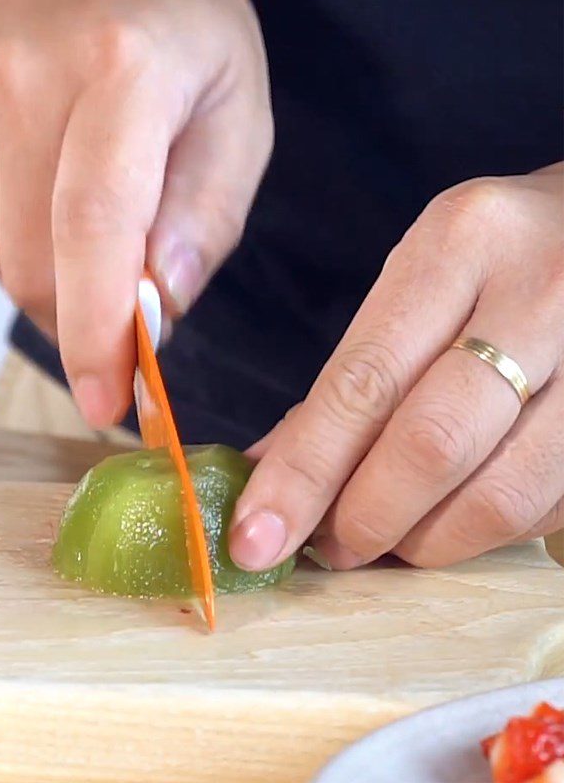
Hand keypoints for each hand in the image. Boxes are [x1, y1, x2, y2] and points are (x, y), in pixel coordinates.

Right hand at [0, 0, 271, 426]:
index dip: (97, 333)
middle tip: (125, 312)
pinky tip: (42, 196)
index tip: (106, 403)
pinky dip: (14, 248)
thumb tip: (157, 308)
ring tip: (89, 220)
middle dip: (85, 321)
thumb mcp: (236, 118)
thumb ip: (204, 219)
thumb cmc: (177, 38)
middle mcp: (18, 77)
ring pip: (0, 264)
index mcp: (118, 71)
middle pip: (35, 269)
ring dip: (55, 280)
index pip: (92, 228)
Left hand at [230, 163, 563, 569]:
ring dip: (427, 541)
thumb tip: (270, 472)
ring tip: (390, 540)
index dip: (303, 474)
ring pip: (499, 495)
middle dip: (364, 519)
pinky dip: (484, 533)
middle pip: (431, 445)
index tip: (258, 538)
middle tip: (331, 548)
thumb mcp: (421, 282)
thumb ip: (352, 378)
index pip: (363, 382)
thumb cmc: (498, 259)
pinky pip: (547, 507)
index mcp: (459, 244)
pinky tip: (452, 517)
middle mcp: (541, 291)